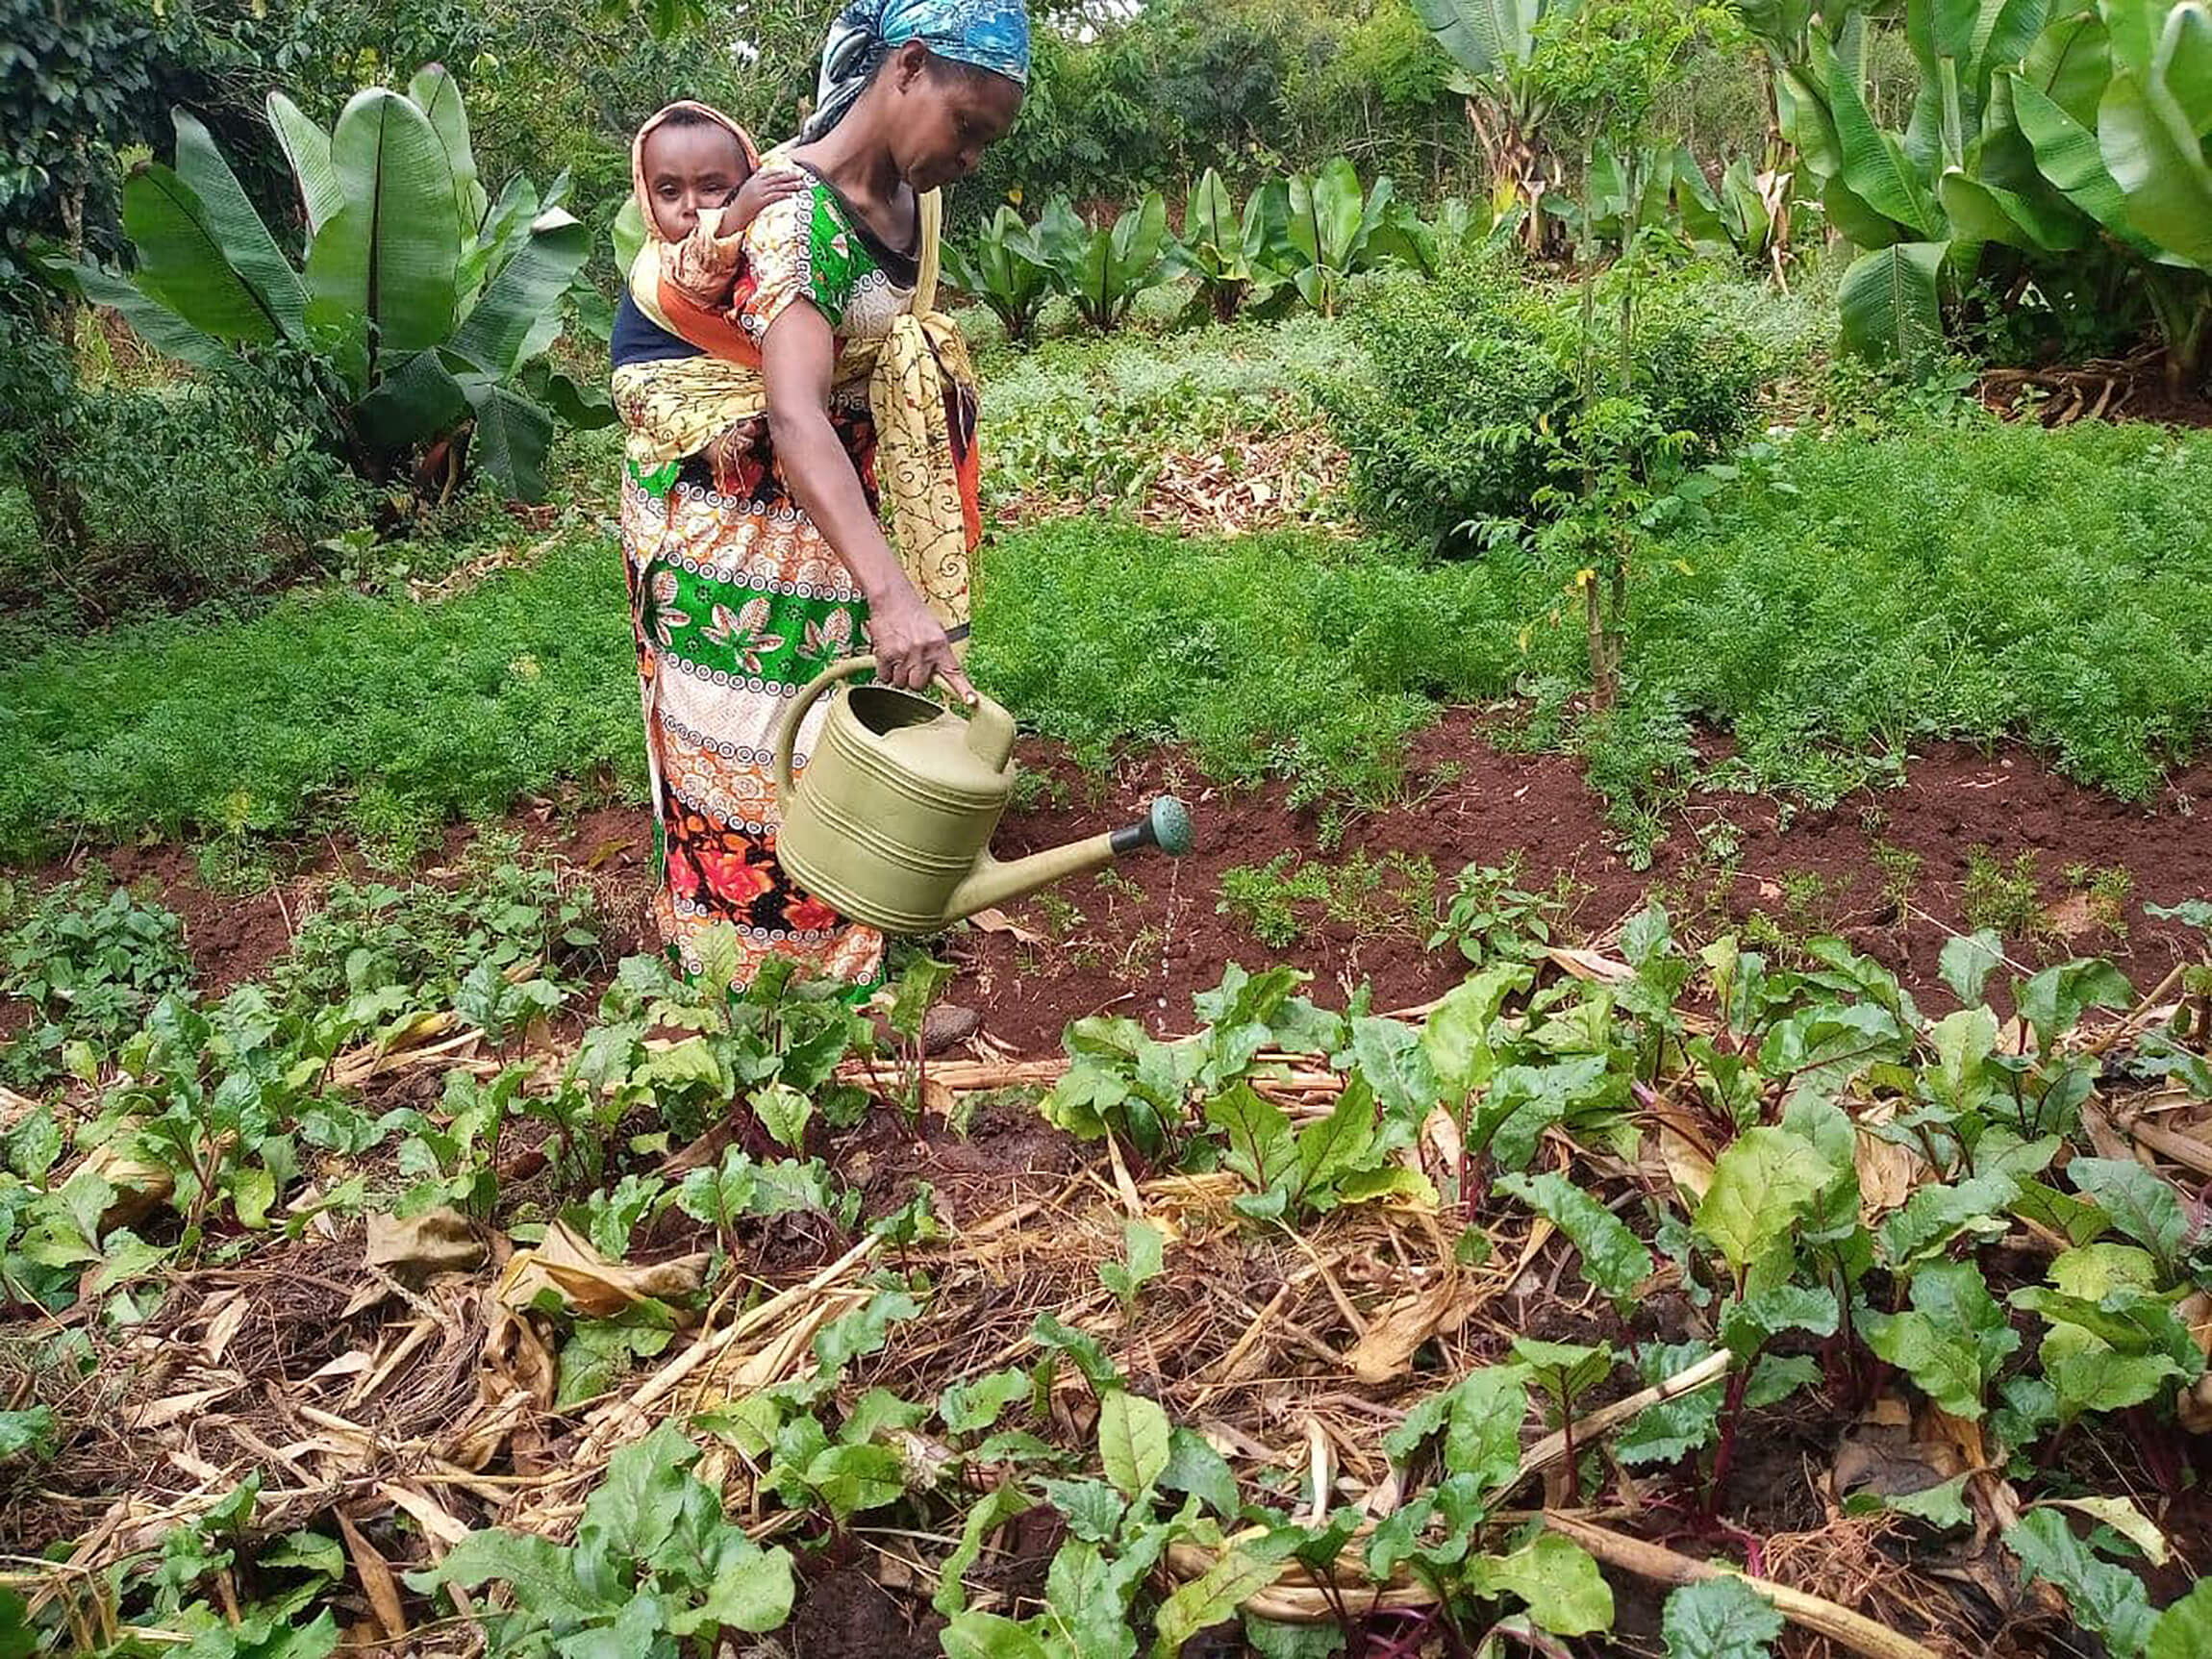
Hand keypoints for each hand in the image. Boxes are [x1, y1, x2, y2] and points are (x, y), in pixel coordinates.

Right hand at [727, 165, 805, 233]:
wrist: (733, 217)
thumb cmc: (743, 208)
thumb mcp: (749, 193)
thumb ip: (759, 186)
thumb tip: (772, 185)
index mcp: (753, 180)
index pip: (770, 172)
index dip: (782, 171)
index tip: (793, 171)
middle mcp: (755, 184)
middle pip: (776, 177)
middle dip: (790, 175)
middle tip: (801, 175)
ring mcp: (757, 192)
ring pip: (777, 186)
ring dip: (790, 185)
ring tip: (800, 185)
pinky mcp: (759, 202)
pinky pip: (774, 196)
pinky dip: (784, 195)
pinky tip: (792, 195)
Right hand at [867, 588, 974, 704]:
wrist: (891, 597)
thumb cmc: (913, 614)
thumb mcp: (934, 631)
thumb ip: (937, 654)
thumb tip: (937, 676)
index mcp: (940, 645)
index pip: (954, 671)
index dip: (963, 689)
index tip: (971, 701)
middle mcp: (923, 651)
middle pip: (919, 686)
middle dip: (914, 679)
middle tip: (911, 665)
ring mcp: (904, 654)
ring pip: (901, 683)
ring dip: (898, 675)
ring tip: (899, 656)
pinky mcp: (885, 655)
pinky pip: (885, 677)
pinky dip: (884, 671)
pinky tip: (887, 657)